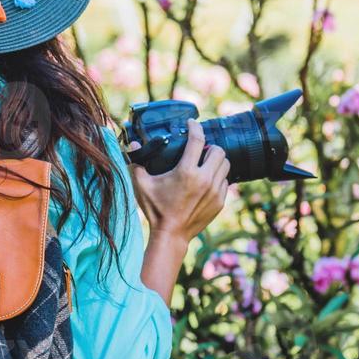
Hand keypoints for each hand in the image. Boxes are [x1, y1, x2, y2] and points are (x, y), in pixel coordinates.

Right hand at [130, 119, 229, 241]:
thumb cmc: (155, 209)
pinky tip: (207, 180)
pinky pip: (225, 182)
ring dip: (216, 161)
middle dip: (210, 147)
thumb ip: (136, 163)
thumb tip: (132, 144)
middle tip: (200, 150)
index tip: (192, 123)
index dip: (195, 127)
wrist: (171, 234)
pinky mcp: (220, 202)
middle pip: (218, 151)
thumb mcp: (141, 185)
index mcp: (186, 171)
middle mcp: (204, 179)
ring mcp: (215, 191)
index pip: (198, 140)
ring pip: (225, 165)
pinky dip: (218, 177)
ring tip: (205, 163)